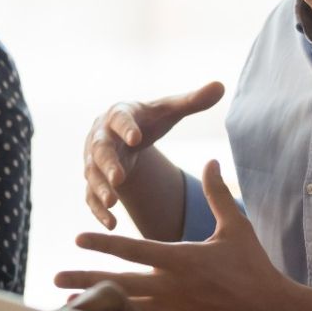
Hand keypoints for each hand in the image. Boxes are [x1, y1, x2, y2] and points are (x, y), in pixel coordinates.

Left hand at [58, 160, 296, 310]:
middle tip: (55, 275)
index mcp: (181, 259)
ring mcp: (173, 308)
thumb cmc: (253, 266)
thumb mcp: (235, 226)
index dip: (103, 242)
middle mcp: (171, 285)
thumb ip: (218, 193)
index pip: (133, 249)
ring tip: (67, 303)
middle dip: (84, 279)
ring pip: (126, 307)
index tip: (77, 237)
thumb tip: (211, 160)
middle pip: (118, 282)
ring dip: (96, 304)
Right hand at [84, 82, 224, 229]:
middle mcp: (101, 136)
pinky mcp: (93, 180)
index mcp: (119, 114)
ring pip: (92, 175)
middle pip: (101, 150)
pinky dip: (98, 210)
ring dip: (100, 189)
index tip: (136, 137)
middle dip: (108, 164)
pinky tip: (112, 224)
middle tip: (119, 179)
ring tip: (112, 204)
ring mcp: (93, 160)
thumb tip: (221, 86)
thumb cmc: (148, 120)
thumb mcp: (169, 110)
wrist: (123, 135)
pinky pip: (90, 197)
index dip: (127, 127)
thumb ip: (193, 100)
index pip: (121, 119)